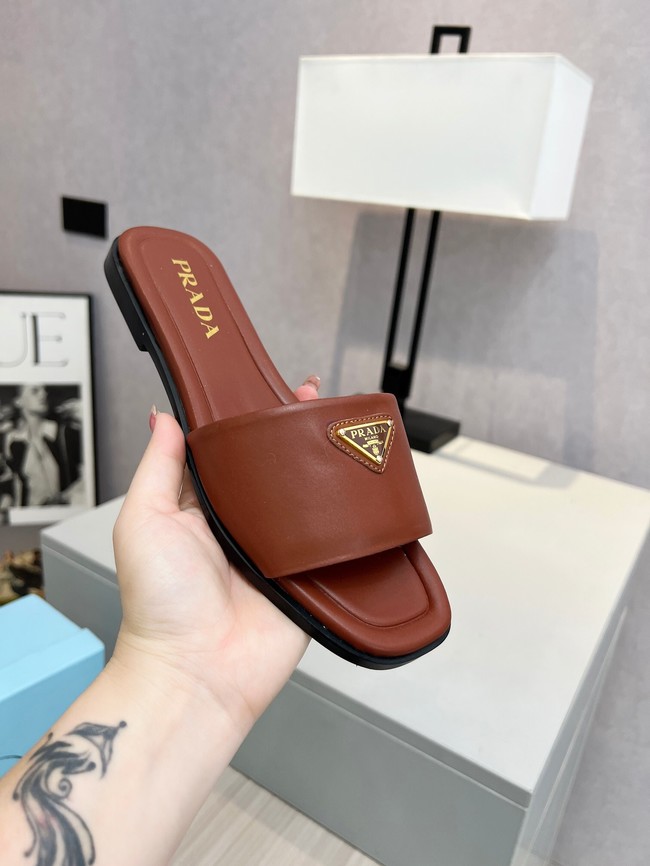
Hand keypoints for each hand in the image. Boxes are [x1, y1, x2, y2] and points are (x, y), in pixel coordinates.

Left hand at [111, 376, 319, 733]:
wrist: (197, 671)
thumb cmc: (159, 604)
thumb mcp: (143, 520)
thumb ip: (158, 467)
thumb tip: (162, 416)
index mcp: (203, 507)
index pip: (230, 450)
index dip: (248, 419)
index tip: (265, 388)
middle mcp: (242, 525)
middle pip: (274, 469)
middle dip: (293, 434)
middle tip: (313, 399)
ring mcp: (278, 550)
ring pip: (308, 499)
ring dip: (324, 469)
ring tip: (340, 431)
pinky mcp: (307, 577)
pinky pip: (332, 542)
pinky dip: (346, 518)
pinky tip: (360, 487)